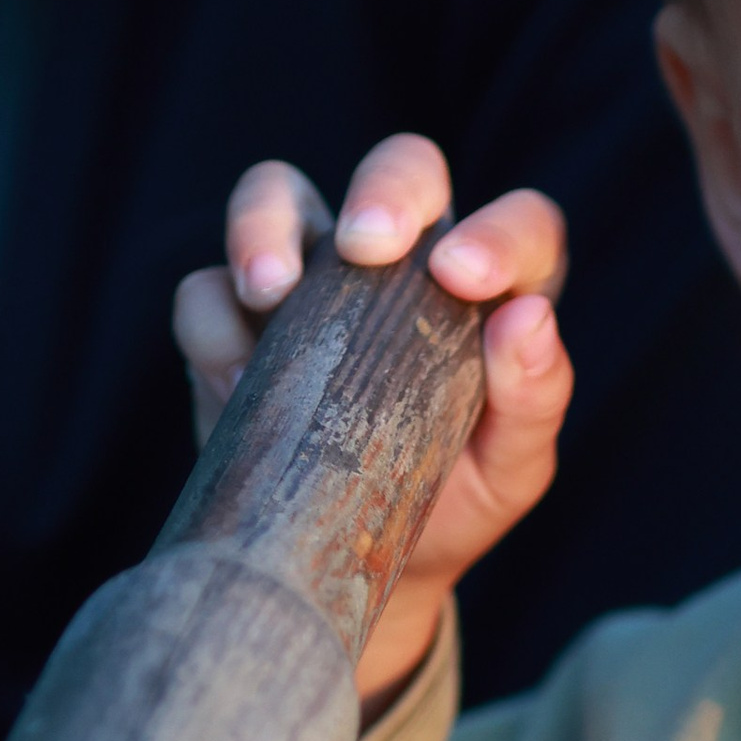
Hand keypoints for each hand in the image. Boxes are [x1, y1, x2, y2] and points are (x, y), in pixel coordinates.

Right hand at [172, 132, 573, 710]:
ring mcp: (311, 285)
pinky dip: (214, 327)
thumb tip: (527, 318)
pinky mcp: (234, 327)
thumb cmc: (454, 503)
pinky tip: (237, 383)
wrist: (366, 571)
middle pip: (399, 170)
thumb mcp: (511, 470)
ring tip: (268, 292)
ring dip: (264, 225)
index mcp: (489, 292)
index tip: (460, 277)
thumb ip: (534, 398)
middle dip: (382, 190)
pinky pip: (205, 294)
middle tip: (367, 250)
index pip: (519, 224)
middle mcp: (402, 266)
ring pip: (278, 193)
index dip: (497, 232)